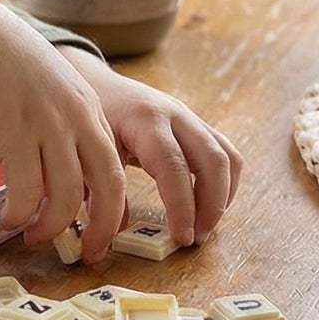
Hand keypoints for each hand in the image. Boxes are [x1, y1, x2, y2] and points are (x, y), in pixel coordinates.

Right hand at [0, 0, 130, 249]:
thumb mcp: (43, 88)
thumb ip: (56, 123)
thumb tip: (54, 168)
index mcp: (87, 108)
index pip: (113, 167)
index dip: (112, 206)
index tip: (99, 229)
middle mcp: (76, 118)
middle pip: (108, 186)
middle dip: (102, 228)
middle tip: (87, 253)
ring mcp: (48, 125)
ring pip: (68, 195)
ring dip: (53, 226)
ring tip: (35, 238)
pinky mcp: (14, 132)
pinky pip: (27, 190)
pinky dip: (21, 214)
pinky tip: (7, 220)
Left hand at [59, 46, 242, 252]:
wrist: (95, 82)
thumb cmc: (90, 116)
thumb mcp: (90, 149)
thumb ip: (103, 187)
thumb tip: (116, 231)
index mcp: (146, 120)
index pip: (174, 166)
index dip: (182, 206)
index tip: (181, 237)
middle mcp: (176, 115)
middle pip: (214, 161)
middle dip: (212, 205)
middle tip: (196, 238)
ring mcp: (191, 119)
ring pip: (228, 157)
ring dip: (223, 197)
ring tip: (203, 227)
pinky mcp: (198, 126)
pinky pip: (226, 155)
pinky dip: (224, 184)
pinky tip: (206, 207)